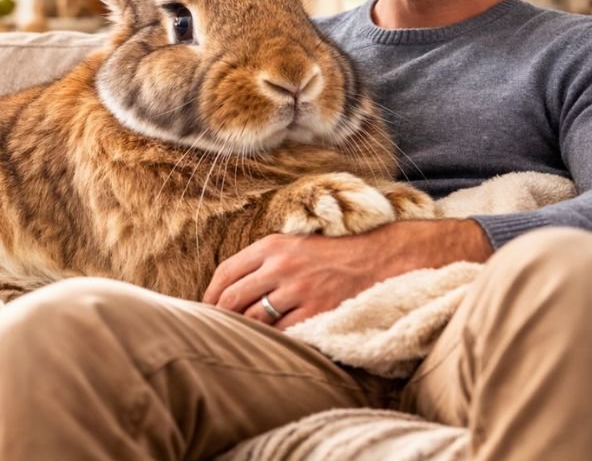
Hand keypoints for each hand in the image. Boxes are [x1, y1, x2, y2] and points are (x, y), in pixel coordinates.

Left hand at [202, 219, 492, 329]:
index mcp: (272, 246)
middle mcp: (280, 266)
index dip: (209, 297)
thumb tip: (231, 290)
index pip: (224, 274)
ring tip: (243, 342)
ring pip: (253, 321)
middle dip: (220, 319)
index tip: (206, 311)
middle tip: (218, 333)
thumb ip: (265, 261)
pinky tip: (274, 346)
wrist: (385, 258)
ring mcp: (298, 290)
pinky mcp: (316, 312)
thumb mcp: (297, 245)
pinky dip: (274, 342)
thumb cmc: (337, 254)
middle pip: (231, 300)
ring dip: (246, 333)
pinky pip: (282, 335)